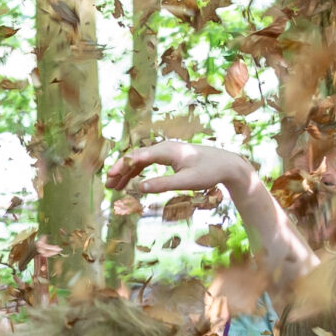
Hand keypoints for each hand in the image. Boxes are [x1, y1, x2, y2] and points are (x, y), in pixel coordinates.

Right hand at [107, 140, 251, 197]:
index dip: (121, 166)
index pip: (137, 156)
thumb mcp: (186, 182)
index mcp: (167, 150)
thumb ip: (162, 184)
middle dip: (120, 171)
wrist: (228, 165)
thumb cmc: (209, 172)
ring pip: (141, 160)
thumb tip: (139, 188)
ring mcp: (168, 152)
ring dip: (127, 173)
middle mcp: (165, 148)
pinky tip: (132, 181)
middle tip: (107, 185)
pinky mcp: (172, 157)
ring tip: (115, 187)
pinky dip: (138, 172)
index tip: (109, 177)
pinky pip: (149, 163)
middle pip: (136, 157)